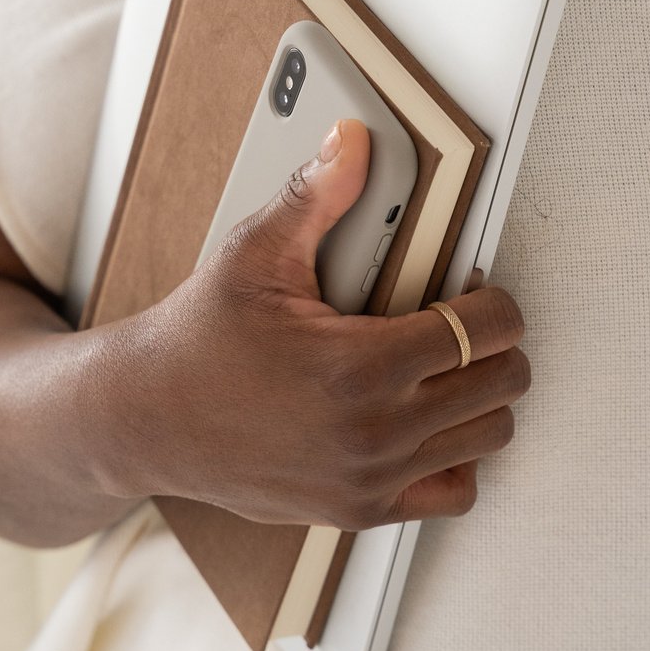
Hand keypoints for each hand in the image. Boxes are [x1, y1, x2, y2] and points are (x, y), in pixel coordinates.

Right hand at [100, 118, 529, 530]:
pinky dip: (456, 456)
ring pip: (488, 437)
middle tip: (461, 319)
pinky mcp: (359, 508)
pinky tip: (425, 419)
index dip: (495, 301)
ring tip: (444, 365)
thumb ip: (315, 195)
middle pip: (503, 386)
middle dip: (495, 344)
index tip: (475, 289)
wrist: (146, 419)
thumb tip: (352, 142)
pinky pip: (454, 492)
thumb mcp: (254, 253)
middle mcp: (374, 432)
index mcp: (360, 366)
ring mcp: (370, 478)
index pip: (486, 331)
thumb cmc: (197, 338)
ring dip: (481, 397)